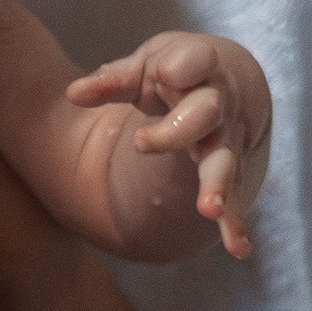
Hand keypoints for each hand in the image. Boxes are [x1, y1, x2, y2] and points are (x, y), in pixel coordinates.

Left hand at [69, 29, 270, 259]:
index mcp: (199, 66)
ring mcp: (227, 138)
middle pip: (205, 114)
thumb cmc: (177, 70)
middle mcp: (220, 103)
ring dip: (217, 186)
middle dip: (176, 130)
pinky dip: (235, 223)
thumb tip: (73, 93)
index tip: (165, 73)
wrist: (227, 82)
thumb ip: (112, 81)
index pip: (195, 62)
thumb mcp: (144, 67)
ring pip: (224, 160)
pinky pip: (233, 197)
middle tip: (141, 143)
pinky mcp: (228, 168)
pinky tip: (238, 248)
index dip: (180, 68)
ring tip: (209, 210)